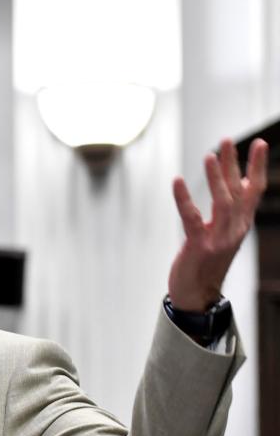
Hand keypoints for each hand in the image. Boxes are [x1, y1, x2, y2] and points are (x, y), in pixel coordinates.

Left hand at [168, 137, 268, 310]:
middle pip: (239, 191)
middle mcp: (235, 229)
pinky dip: (184, 199)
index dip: (257, 167)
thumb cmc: (208, 261)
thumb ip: (231, 209)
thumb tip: (238, 182)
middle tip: (227, 140)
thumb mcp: (225, 232)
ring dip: (216, 178)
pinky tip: (177, 181)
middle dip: (234, 164)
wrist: (197, 295)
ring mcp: (219, 239)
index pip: (254, 191)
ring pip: (222, 202)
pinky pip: (192, 218)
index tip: (258, 143)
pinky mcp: (199, 246)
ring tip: (210, 156)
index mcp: (241, 224)